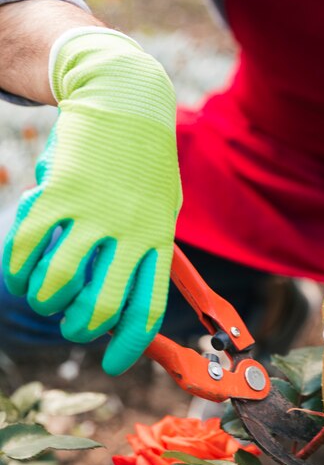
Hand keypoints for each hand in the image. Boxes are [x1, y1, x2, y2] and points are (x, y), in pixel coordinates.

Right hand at [3, 29, 181, 374]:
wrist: (124, 98)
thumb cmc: (145, 160)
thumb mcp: (164, 205)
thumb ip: (151, 248)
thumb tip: (136, 292)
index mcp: (158, 239)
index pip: (146, 308)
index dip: (129, 345)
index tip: (113, 365)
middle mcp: (129, 232)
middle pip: (100, 306)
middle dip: (80, 327)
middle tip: (72, 324)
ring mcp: (94, 213)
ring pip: (58, 283)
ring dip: (44, 299)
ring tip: (44, 295)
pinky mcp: (60, 194)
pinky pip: (28, 246)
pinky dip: (19, 268)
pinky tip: (21, 272)